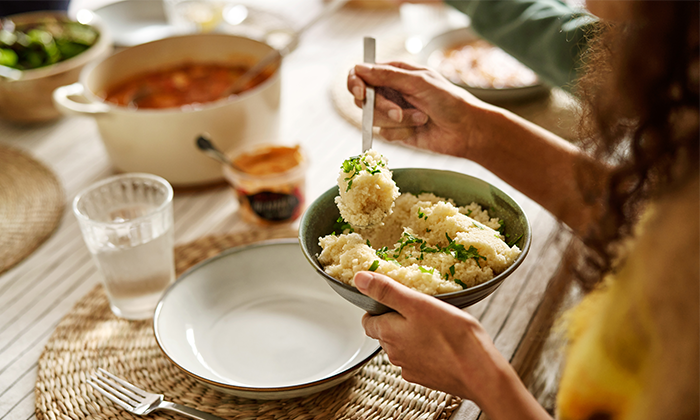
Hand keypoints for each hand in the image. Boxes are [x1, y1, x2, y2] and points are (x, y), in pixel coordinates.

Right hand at [347, 62, 494, 158]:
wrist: (465, 130)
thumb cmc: (447, 100)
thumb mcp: (418, 82)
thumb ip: (387, 76)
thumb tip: (358, 68)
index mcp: (394, 72)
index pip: (361, 74)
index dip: (355, 83)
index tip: (360, 93)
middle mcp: (389, 91)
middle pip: (363, 99)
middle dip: (381, 107)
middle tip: (398, 112)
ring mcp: (391, 112)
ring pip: (372, 119)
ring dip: (397, 121)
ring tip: (420, 117)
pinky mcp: (396, 132)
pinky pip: (384, 134)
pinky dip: (401, 133)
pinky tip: (418, 129)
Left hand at [354, 271, 509, 404]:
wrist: (480, 372)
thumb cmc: (452, 335)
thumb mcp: (417, 303)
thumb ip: (387, 291)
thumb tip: (359, 278)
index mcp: (388, 333)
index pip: (368, 321)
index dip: (378, 308)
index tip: (393, 299)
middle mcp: (394, 354)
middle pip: (386, 333)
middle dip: (397, 320)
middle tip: (419, 308)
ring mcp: (410, 368)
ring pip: (403, 346)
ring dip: (413, 335)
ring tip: (434, 324)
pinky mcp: (427, 377)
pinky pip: (420, 359)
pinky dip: (427, 350)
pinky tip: (443, 342)